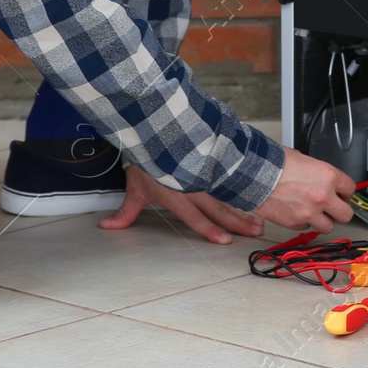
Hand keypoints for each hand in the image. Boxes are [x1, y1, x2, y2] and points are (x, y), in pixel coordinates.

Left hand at [100, 164, 265, 244]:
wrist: (151, 126)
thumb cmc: (145, 157)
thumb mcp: (134, 187)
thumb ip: (125, 212)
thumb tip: (107, 226)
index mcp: (176, 194)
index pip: (195, 216)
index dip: (209, 229)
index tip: (224, 240)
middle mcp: (194, 185)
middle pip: (219, 208)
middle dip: (238, 221)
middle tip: (255, 232)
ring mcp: (205, 174)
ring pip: (228, 194)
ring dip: (245, 208)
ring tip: (259, 219)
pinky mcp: (210, 164)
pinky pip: (229, 177)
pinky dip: (244, 187)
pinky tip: (258, 193)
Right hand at [252, 147, 356, 234]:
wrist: (254, 175)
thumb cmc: (275, 164)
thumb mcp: (303, 159)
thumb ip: (317, 172)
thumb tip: (322, 178)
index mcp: (328, 176)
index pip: (350, 189)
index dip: (345, 191)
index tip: (341, 193)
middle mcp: (323, 197)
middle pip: (346, 214)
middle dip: (340, 210)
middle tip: (334, 207)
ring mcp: (310, 213)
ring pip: (328, 227)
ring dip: (323, 220)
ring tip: (315, 213)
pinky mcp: (295, 224)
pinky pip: (306, 228)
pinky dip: (304, 222)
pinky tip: (297, 212)